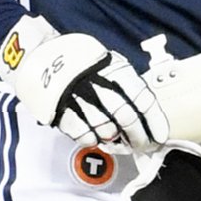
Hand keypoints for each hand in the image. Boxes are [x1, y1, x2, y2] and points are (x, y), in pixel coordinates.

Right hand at [0, 15, 169, 150]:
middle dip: (138, 136)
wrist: (41, 56)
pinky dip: (93, 139)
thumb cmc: (80, 63)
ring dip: (114, 138)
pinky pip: (85, 136)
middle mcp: (99, 84)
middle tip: (140, 144)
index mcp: (115, 70)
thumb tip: (145, 113)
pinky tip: (93, 134)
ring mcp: (80, 99)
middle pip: (127, 119)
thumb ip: (126, 85)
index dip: (154, 122)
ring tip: (113, 136)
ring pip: (107, 131)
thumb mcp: (108, 64)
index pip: (143, 100)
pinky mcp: (62, 112)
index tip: (159, 136)